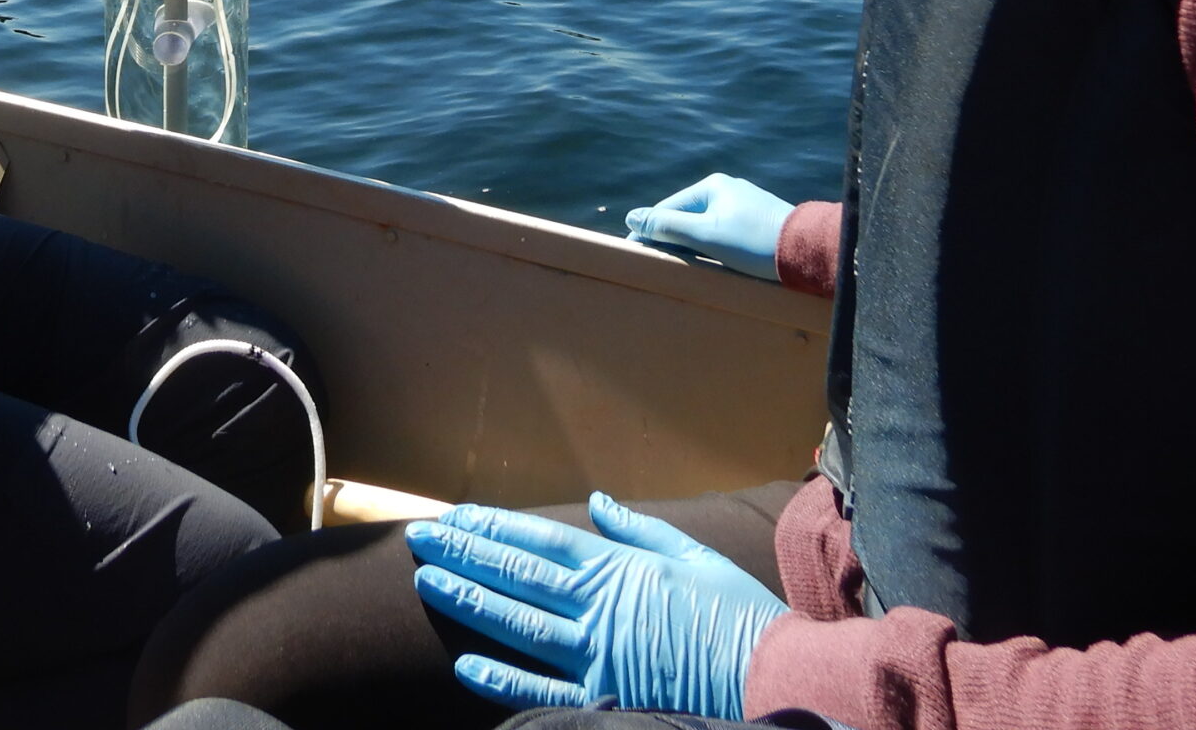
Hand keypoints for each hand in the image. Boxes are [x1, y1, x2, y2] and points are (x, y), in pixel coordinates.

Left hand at [408, 494, 786, 715]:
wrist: (774, 676)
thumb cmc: (738, 615)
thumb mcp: (693, 555)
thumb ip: (637, 529)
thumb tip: (596, 500)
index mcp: (619, 567)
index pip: (539, 539)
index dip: (492, 526)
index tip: (455, 514)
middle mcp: (598, 606)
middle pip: (516, 573)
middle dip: (464, 552)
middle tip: (420, 538)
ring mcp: (597, 654)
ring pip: (517, 622)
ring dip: (468, 600)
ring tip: (427, 581)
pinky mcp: (603, 696)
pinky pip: (540, 688)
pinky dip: (499, 678)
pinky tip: (464, 664)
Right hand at [624, 172, 793, 280]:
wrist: (807, 251)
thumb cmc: (753, 243)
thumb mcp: (705, 235)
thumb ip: (667, 226)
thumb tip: (633, 216)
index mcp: (712, 186)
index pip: (667, 209)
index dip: (648, 232)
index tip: (634, 254)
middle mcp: (728, 190)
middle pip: (687, 217)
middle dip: (672, 240)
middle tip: (658, 266)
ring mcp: (745, 206)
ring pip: (706, 227)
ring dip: (693, 246)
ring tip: (684, 269)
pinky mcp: (759, 223)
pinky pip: (725, 234)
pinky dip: (714, 248)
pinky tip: (714, 265)